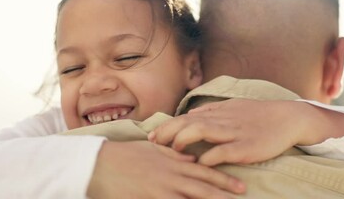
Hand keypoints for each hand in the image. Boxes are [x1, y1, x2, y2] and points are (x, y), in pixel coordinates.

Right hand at [87, 141, 244, 198]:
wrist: (100, 163)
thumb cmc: (125, 155)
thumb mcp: (152, 149)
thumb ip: (173, 153)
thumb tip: (191, 157)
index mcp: (172, 162)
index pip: (204, 171)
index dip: (223, 179)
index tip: (239, 186)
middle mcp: (171, 176)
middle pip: (203, 187)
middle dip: (224, 193)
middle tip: (242, 195)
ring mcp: (161, 189)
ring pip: (192, 198)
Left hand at [149, 99, 343, 165]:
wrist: (287, 118)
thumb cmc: (257, 114)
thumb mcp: (232, 107)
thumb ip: (211, 111)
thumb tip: (190, 114)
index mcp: (217, 112)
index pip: (185, 117)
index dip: (167, 126)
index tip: (152, 136)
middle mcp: (222, 120)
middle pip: (187, 122)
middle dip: (167, 132)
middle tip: (153, 144)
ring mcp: (233, 133)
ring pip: (201, 130)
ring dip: (183, 140)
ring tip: (174, 150)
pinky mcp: (245, 147)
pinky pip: (222, 152)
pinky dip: (208, 157)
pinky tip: (200, 164)